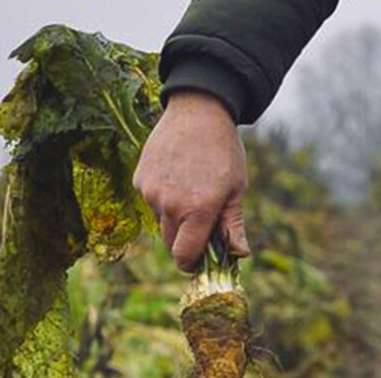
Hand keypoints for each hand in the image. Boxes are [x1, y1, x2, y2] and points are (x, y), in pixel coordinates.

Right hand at [132, 90, 249, 272]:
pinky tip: (176, 176)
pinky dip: (162, 198)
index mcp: (198, 210)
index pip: (184, 255)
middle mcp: (170, 205)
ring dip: (173, 218)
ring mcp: (151, 192)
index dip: (191, 263)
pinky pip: (151, 201)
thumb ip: (233, 225)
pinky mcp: (140, 180)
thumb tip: (240, 254)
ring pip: (161, 222)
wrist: (197, 111)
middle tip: (200, 225)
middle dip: (184, 242)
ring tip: (190, 189)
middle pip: (170, 244)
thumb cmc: (222, 150)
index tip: (199, 260)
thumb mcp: (235, 188)